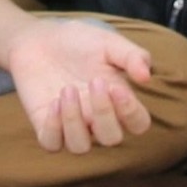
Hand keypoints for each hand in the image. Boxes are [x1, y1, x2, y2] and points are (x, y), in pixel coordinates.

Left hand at [3, 18, 157, 153]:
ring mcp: (71, 124)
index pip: (138, 124)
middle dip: (104, 114)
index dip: (132, 113)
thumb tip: (146, 76)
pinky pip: (51, 143)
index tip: (117, 88)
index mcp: (117, 101)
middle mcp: (96, 118)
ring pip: (80, 147)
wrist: (40, 38)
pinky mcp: (45, 125)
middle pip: (111, 139)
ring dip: (75, 122)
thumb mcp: (109, 42)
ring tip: (67, 89)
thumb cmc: (79, 42)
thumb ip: (131, 56)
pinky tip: (53, 102)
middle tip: (95, 81)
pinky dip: (53, 127)